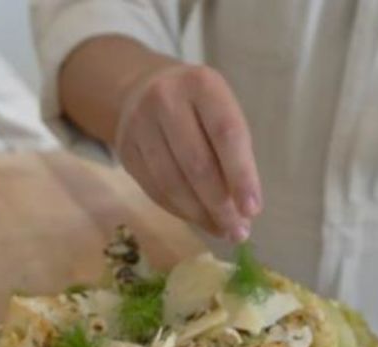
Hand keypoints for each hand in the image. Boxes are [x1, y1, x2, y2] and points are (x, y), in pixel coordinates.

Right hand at [114, 63, 260, 241]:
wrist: (141, 88)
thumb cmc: (198, 106)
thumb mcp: (222, 110)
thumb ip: (234, 152)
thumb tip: (243, 211)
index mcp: (202, 85)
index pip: (227, 135)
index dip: (242, 176)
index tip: (253, 210)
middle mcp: (166, 99)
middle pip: (197, 164)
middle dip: (221, 205)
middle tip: (239, 231)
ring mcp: (139, 124)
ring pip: (172, 183)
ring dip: (200, 215)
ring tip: (222, 230)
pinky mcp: (125, 149)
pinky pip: (155, 190)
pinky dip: (180, 211)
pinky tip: (199, 220)